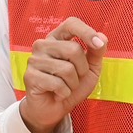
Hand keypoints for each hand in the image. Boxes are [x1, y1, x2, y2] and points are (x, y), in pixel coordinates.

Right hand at [18, 18, 105, 132]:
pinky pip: (57, 84)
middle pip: (73, 49)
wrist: (53, 108)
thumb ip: (96, 52)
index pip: (71, 24)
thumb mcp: (90, 69)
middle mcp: (43, 45)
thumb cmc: (71, 85)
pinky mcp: (30, 76)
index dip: (86, 32)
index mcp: (57, 39)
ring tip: (65, 87)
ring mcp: (34, 59)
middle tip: (74, 79)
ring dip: (73, 84)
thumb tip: (102, 37)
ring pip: (67, 69)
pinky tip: (57, 94)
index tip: (98, 45)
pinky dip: (64, 93)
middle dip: (82, 70)